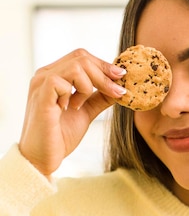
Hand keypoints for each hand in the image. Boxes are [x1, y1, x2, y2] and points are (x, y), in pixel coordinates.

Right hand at [18, 48, 126, 175]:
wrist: (43, 158)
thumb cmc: (60, 136)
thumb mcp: (86, 112)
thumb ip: (99, 99)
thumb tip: (119, 88)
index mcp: (55, 75)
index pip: (82, 57)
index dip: (104, 65)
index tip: (122, 76)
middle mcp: (46, 74)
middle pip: (81, 57)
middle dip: (104, 74)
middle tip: (118, 91)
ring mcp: (41, 84)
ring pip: (75, 66)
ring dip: (88, 86)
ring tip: (80, 106)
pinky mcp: (40, 96)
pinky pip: (60, 82)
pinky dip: (73, 94)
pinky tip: (68, 109)